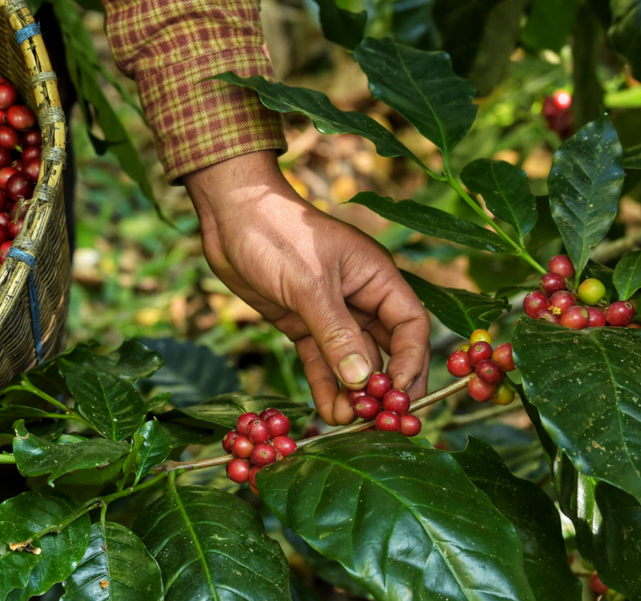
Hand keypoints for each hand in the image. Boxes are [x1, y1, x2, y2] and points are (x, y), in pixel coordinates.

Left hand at [184, 151, 429, 424]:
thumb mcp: (309, 284)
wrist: (230, 216)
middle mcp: (360, 297)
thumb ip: (337, 333)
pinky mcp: (301, 323)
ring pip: (352, 361)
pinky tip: (327, 411)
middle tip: (382, 421)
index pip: (410, 326)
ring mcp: (330, 312)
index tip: (399, 397)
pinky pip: (321, 361)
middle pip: (387, 349)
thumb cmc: (276, 234)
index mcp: (376, 277)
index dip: (411, 363)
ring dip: (352, 392)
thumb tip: (364, 381)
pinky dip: (325, 385)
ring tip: (348, 423)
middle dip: (385, 386)